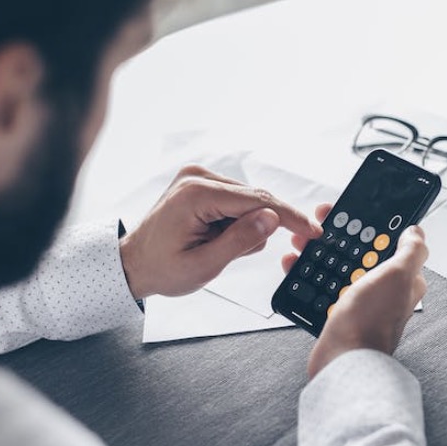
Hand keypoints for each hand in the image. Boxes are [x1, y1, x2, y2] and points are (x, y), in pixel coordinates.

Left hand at [119, 164, 322, 298]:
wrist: (133, 263)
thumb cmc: (162, 268)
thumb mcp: (204, 265)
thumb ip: (241, 241)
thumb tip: (272, 219)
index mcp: (197, 195)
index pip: (257, 200)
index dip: (289, 217)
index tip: (313, 229)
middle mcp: (198, 177)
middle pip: (255, 199)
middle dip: (257, 228)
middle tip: (234, 254)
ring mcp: (199, 177)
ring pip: (248, 201)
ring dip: (243, 227)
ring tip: (215, 247)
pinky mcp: (201, 182)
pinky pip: (236, 201)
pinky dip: (235, 222)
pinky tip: (215, 237)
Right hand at [282, 204, 428, 378]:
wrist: (344, 359)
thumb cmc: (371, 322)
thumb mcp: (399, 274)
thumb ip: (412, 250)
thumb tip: (416, 231)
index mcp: (403, 279)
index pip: (389, 242)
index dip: (371, 225)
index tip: (351, 213)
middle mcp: (384, 291)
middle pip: (361, 253)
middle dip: (339, 238)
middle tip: (319, 228)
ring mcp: (362, 303)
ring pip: (340, 268)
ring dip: (320, 253)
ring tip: (302, 245)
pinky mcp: (341, 315)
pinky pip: (325, 288)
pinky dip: (309, 276)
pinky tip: (297, 270)